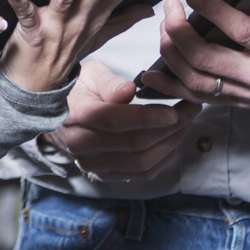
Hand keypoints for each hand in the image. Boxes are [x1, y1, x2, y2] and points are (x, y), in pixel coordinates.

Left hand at [0, 0, 167, 93]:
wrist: (35, 86)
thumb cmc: (63, 54)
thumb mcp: (98, 37)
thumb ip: (123, 21)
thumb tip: (148, 8)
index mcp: (96, 17)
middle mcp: (79, 20)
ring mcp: (56, 27)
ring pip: (65, 0)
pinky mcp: (31, 33)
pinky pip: (26, 16)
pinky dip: (20, 3)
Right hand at [44, 60, 199, 182]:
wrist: (59, 115)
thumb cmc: (78, 89)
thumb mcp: (90, 74)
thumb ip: (109, 83)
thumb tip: (128, 91)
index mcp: (76, 116)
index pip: (115, 121)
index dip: (148, 117)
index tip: (174, 111)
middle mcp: (81, 145)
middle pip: (134, 144)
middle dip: (170, 128)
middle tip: (190, 110)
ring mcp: (92, 164)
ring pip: (141, 162)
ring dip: (170, 144)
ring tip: (186, 123)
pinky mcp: (104, 175)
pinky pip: (140, 173)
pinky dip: (163, 159)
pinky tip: (174, 140)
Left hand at [150, 0, 249, 118]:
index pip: (241, 33)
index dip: (214, 13)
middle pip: (207, 61)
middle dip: (180, 33)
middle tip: (170, 7)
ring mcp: (248, 94)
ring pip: (197, 82)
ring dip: (173, 56)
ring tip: (163, 28)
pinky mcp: (241, 102)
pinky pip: (200, 99)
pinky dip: (173, 87)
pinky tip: (153, 75)